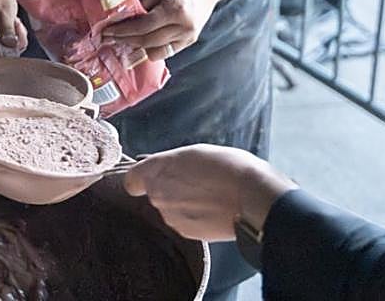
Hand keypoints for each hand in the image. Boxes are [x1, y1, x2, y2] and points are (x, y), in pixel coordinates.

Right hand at [0, 0, 26, 57]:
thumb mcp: (5, 8)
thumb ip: (7, 28)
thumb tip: (10, 46)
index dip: (9, 50)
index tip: (18, 34)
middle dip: (11, 43)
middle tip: (16, 24)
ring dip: (9, 41)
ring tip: (11, 23)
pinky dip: (5, 40)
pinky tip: (6, 27)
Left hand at [101, 0, 226, 60]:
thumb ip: (143, 3)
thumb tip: (126, 18)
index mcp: (176, 10)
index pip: (143, 27)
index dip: (123, 31)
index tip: (108, 31)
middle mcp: (184, 27)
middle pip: (148, 41)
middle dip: (127, 40)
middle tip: (111, 37)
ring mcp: (189, 37)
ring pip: (157, 51)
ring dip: (138, 47)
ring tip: (124, 40)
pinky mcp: (190, 41)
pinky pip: (167, 51)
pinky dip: (152, 48)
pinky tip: (141, 42)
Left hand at [123, 145, 296, 241]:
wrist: (254, 199)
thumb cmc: (230, 169)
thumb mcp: (196, 152)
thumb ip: (171, 163)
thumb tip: (161, 167)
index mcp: (158, 170)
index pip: (131, 178)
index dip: (139, 178)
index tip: (148, 177)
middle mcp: (159, 194)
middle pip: (153, 192)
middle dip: (168, 188)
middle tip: (193, 182)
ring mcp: (171, 216)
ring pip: (169, 208)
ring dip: (182, 204)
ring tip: (208, 195)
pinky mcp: (186, 232)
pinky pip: (183, 222)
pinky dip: (193, 218)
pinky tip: (212, 209)